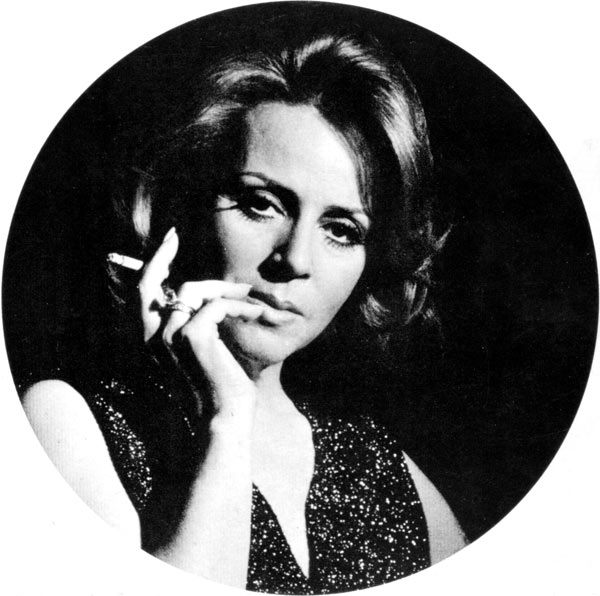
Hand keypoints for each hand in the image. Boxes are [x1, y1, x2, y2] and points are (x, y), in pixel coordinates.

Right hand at [137, 228, 263, 419]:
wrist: (226, 417)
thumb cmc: (221, 384)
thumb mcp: (208, 347)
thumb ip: (201, 320)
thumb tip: (213, 294)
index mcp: (154, 340)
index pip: (142, 293)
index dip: (153, 263)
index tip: (169, 238)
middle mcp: (154, 337)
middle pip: (153, 283)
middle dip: (169, 259)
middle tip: (184, 241)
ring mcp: (170, 336)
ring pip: (195, 290)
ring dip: (227, 290)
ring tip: (253, 300)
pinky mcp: (192, 337)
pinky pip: (218, 305)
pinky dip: (242, 306)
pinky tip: (260, 316)